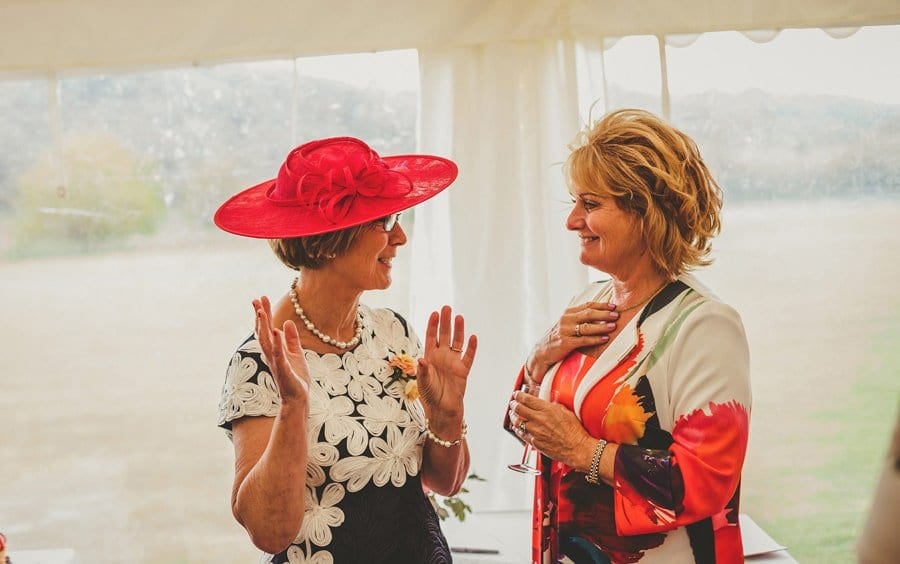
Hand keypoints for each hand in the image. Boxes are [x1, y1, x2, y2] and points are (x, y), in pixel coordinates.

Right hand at [254, 296, 309, 404]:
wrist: (298, 398)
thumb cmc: (296, 378)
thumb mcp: (297, 353)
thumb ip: (291, 339)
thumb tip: (286, 322)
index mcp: (275, 350)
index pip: (267, 328)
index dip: (264, 314)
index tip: (261, 298)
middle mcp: (272, 354)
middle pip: (263, 332)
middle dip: (260, 315)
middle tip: (257, 299)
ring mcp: (276, 362)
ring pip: (267, 341)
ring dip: (264, 326)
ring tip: (262, 311)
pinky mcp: (283, 370)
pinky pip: (279, 355)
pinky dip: (277, 343)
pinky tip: (276, 331)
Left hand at [417, 305, 477, 428]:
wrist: (442, 410)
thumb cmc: (430, 396)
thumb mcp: (423, 383)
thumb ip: (422, 371)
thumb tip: (420, 359)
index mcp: (430, 357)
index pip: (431, 337)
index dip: (433, 325)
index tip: (435, 313)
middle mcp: (442, 357)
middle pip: (444, 335)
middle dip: (445, 322)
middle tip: (447, 308)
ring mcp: (453, 362)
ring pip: (457, 342)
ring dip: (458, 330)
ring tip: (459, 317)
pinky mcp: (463, 371)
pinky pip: (468, 357)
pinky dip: (471, 348)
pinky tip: (473, 337)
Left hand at [507, 390, 592, 468]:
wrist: (578, 448)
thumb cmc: (575, 432)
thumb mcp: (566, 412)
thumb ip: (554, 406)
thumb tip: (549, 404)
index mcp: (547, 410)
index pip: (527, 399)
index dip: (519, 395)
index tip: (516, 394)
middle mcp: (539, 420)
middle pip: (519, 409)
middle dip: (513, 404)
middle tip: (513, 403)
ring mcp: (536, 432)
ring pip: (517, 422)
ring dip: (513, 416)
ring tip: (512, 414)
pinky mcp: (535, 443)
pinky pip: (522, 434)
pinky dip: (518, 429)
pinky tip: (517, 427)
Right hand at [527, 301, 617, 383]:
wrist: (542, 352)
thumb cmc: (558, 338)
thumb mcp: (567, 324)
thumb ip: (580, 318)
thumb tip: (601, 315)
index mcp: (568, 313)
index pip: (587, 305)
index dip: (602, 305)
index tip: (614, 306)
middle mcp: (566, 319)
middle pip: (588, 313)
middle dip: (604, 314)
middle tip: (617, 314)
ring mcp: (565, 331)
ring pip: (587, 326)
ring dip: (602, 326)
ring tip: (613, 326)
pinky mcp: (565, 342)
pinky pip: (583, 340)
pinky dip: (595, 339)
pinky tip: (604, 339)